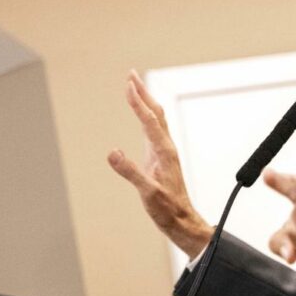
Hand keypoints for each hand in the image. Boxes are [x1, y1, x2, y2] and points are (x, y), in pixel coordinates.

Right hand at [107, 70, 213, 258]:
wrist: (182, 220)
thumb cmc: (167, 209)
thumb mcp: (147, 192)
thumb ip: (130, 172)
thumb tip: (112, 152)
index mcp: (164, 152)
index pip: (149, 120)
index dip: (138, 102)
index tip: (128, 83)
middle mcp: (166, 148)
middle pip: (155, 113)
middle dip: (142, 93)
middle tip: (130, 74)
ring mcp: (164, 152)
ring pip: (156, 120)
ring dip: (145, 103)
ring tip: (135, 89)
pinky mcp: (161, 159)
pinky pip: (153, 131)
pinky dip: (146, 118)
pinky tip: (142, 117)